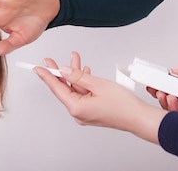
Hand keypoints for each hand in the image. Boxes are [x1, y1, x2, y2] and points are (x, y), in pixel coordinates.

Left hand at [36, 52, 165, 144]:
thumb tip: (63, 71)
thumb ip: (78, 76)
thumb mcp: (98, 84)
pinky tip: (84, 72)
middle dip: (60, 73)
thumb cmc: (124, 105)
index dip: (47, 76)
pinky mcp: (91, 112)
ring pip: (75, 90)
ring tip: (75, 59)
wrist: (139, 118)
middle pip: (64, 89)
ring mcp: (85, 114)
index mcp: (77, 108)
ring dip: (75, 75)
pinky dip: (83, 83)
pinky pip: (82, 95)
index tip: (38, 68)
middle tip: (51, 61)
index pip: (57, 88)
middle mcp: (78, 113)